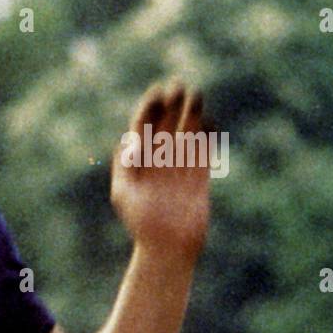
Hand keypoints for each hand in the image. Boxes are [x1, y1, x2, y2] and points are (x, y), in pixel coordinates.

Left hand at [111, 81, 210, 262]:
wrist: (169, 246)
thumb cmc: (141, 222)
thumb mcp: (124, 194)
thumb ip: (125, 167)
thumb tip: (129, 143)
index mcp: (138, 160)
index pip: (143, 126)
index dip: (150, 108)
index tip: (158, 94)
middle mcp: (158, 158)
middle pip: (166, 123)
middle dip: (172, 103)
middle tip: (179, 86)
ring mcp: (180, 164)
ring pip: (186, 131)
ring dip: (191, 113)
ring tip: (195, 95)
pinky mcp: (200, 174)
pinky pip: (204, 148)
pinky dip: (206, 134)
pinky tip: (208, 120)